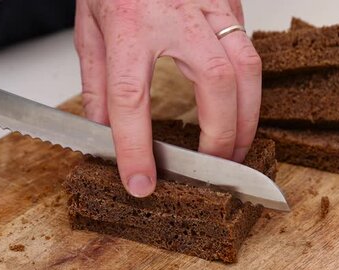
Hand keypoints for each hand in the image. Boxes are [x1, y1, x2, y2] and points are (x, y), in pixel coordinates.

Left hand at [75, 0, 261, 197]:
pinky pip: (250, 51)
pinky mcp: (231, 5)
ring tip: (236, 149)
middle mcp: (177, 18)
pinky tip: (238, 107)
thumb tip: (103, 131)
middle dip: (222, 136)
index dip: (135, 147)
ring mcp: (211, 8)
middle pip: (216, 85)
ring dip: (249, 117)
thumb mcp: (89, 27)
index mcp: (128, 25)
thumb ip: (96, 83)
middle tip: (213, 168)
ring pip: (249, 69)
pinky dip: (249, 88)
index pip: (130, 99)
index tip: (140, 182)